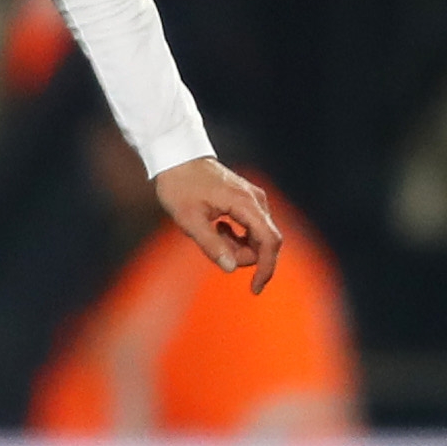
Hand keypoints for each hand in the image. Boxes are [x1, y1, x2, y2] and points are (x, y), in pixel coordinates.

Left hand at [155, 154, 280, 296]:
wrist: (177, 157)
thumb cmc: (180, 186)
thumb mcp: (189, 219)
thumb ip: (211, 245)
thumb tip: (231, 268)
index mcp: (245, 203)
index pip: (269, 241)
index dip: (266, 267)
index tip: (254, 288)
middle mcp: (256, 199)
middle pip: (265, 241)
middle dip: (244, 256)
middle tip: (215, 250)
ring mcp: (254, 198)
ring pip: (258, 236)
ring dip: (238, 246)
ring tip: (213, 233)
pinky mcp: (248, 199)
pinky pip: (252, 227)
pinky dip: (238, 237)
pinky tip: (219, 228)